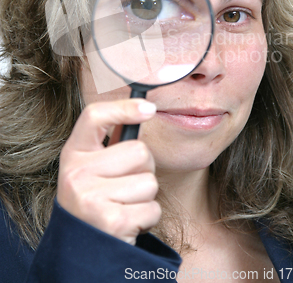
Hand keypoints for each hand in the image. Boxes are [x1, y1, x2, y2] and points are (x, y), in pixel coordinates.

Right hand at [57, 99, 160, 244]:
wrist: (81, 250)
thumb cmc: (94, 202)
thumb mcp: (92, 169)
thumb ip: (112, 144)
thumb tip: (144, 109)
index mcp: (73, 154)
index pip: (94, 116)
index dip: (124, 107)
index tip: (149, 108)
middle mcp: (76, 173)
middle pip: (140, 151)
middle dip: (144, 170)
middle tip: (124, 187)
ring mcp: (91, 198)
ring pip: (150, 181)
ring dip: (145, 197)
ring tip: (124, 207)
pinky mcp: (111, 221)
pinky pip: (152, 208)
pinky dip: (147, 218)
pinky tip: (128, 224)